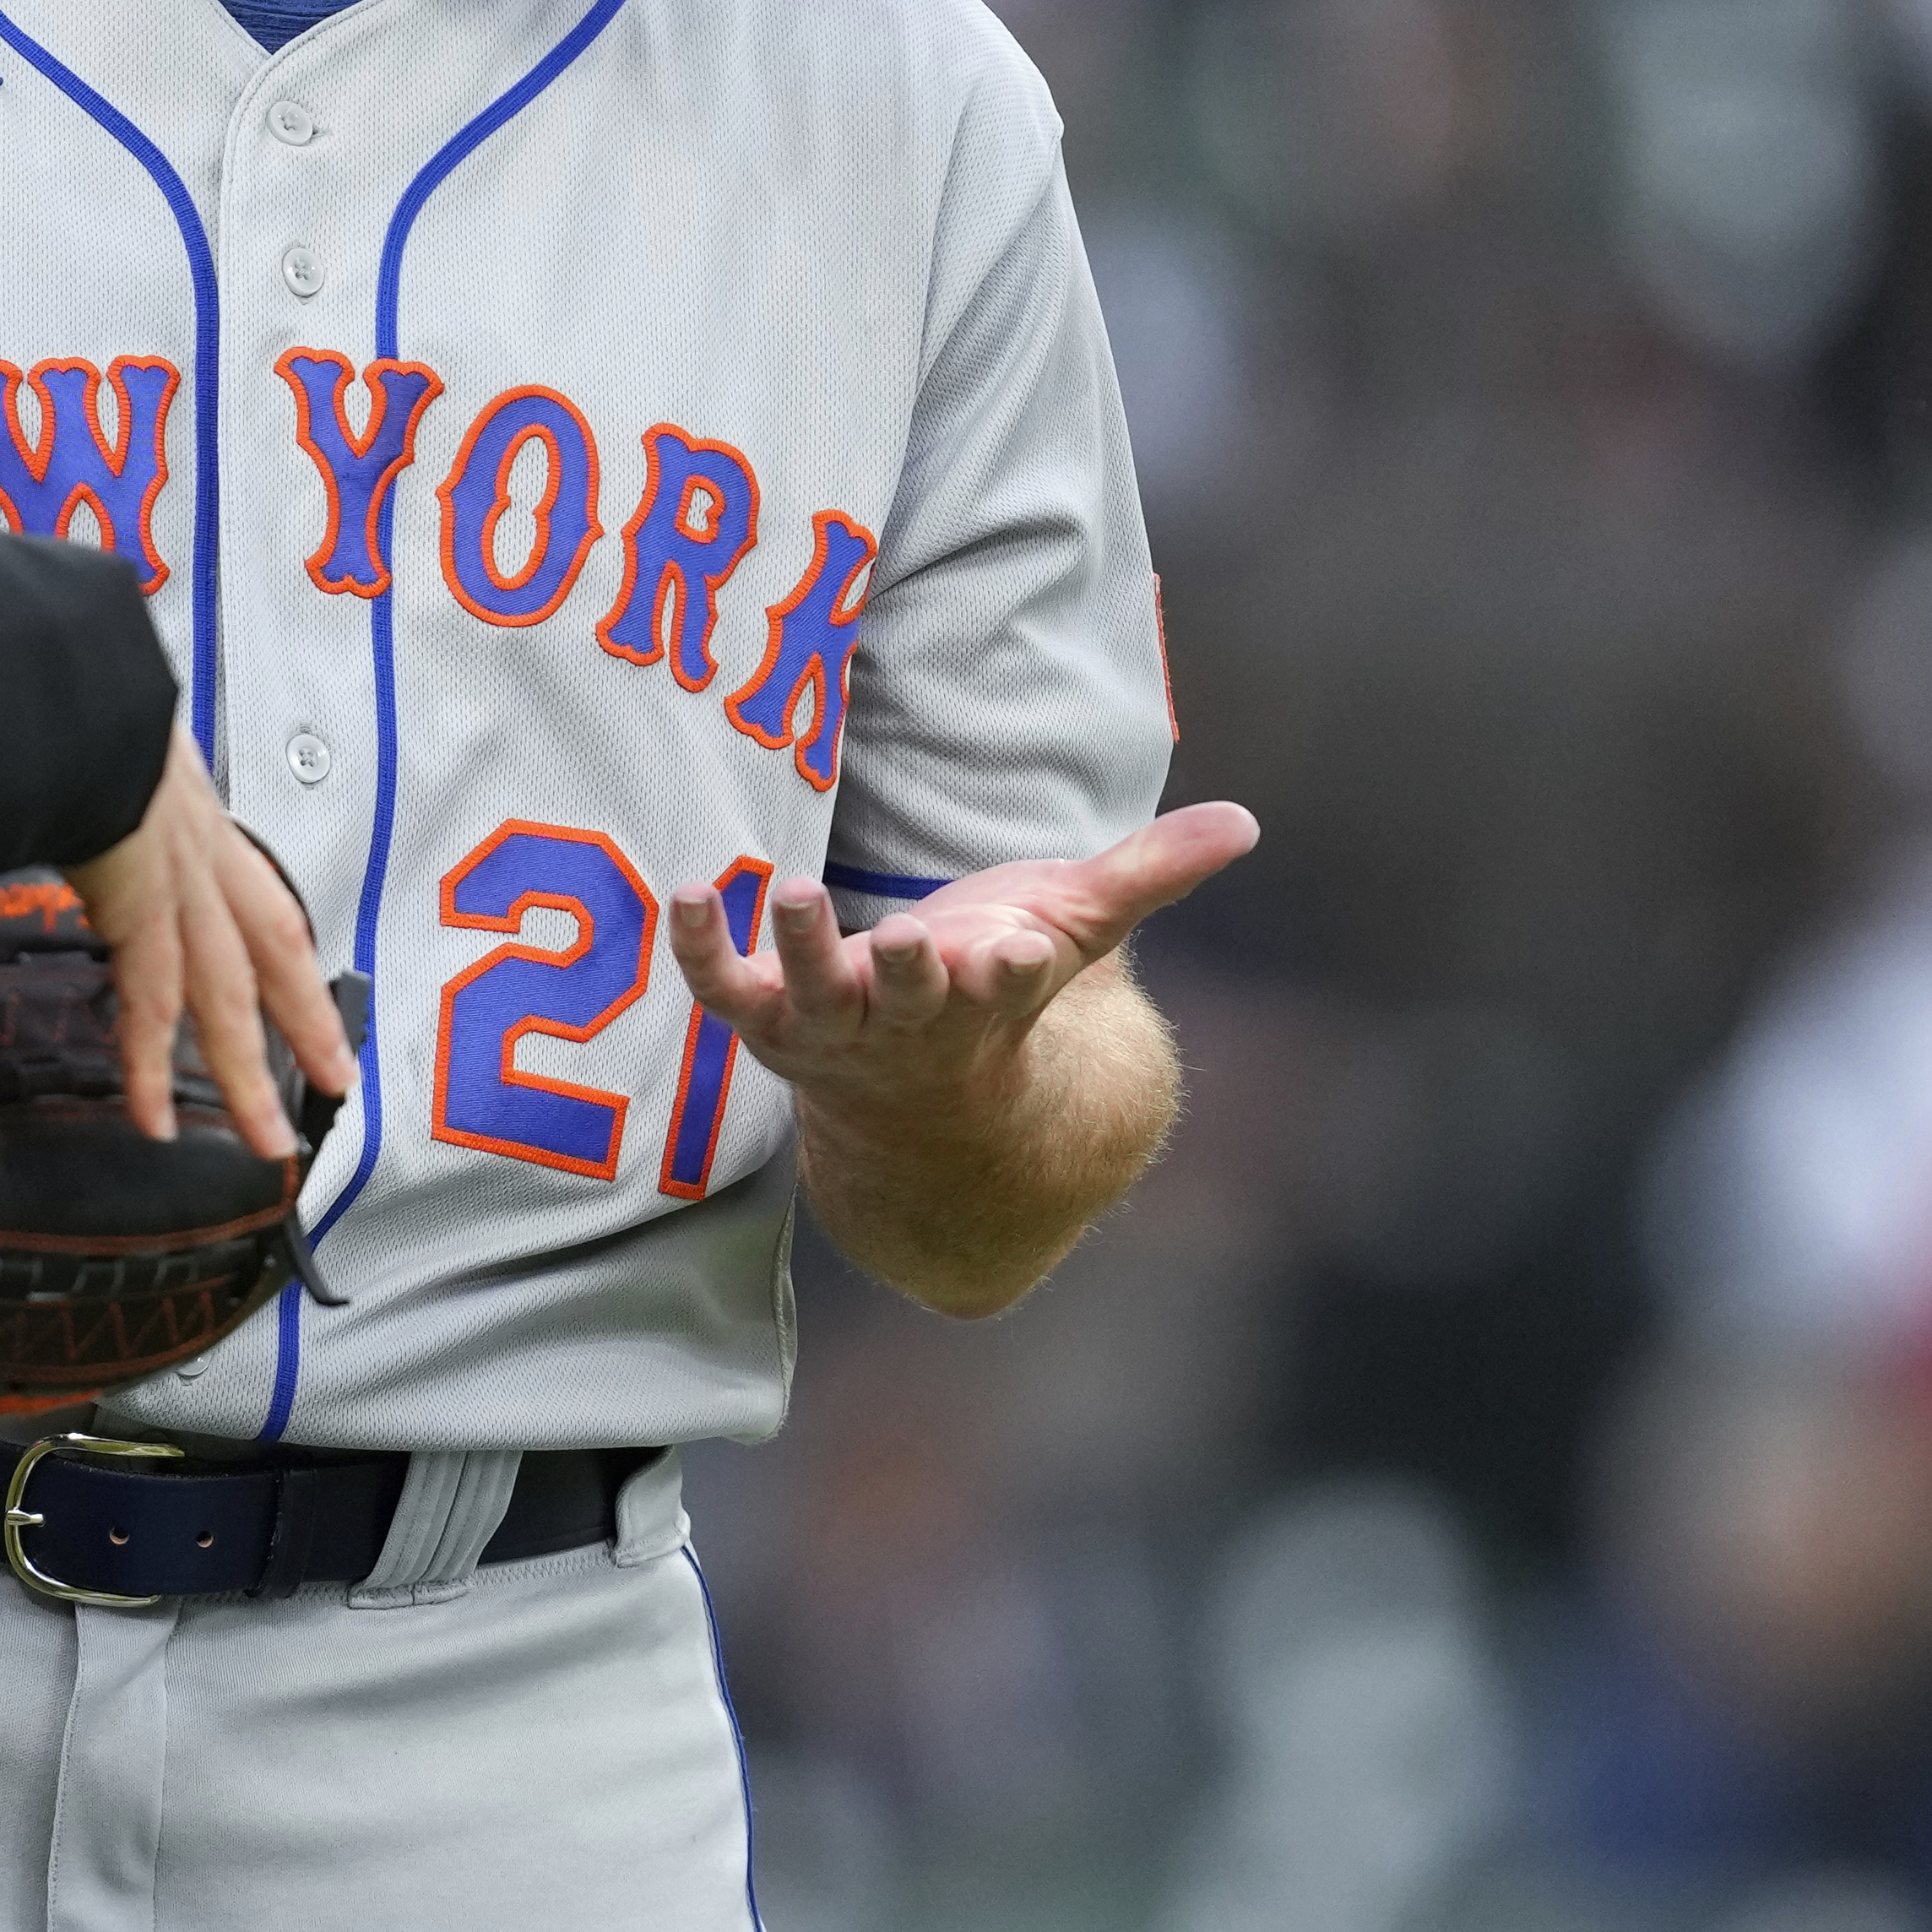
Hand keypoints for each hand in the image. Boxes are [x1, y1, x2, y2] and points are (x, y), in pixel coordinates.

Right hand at [62, 723, 354, 1155]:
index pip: (244, 882)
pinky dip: (152, 1067)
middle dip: (303, 1016)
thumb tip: (57, 763)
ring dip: (246, 1071)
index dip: (276, 939)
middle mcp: (195, 839)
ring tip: (264, 1135)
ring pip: (228, 993)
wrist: (70, 690)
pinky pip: (152, 1005)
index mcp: (182, 798)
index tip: (294, 981)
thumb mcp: (99, 724)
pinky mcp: (141, 908)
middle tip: (332, 1074)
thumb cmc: (70, 696)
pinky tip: (154, 1118)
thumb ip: (91, 760)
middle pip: (270, 945)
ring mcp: (177, 875)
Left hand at [670, 802, 1253, 1135]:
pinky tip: (684, 893)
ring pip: (819, 994)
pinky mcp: (769, 1019)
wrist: (917, 1108)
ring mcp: (834, 1024)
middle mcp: (910, 1018)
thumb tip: (1246, 824)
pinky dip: (703, 952)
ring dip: (805, 947)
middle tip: (909, 939)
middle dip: (913, 973)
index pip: (1009, 986)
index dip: (1012, 969)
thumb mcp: (1073, 928)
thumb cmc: (996, 989)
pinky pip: (726, 991)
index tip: (1019, 952)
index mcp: (989, 996)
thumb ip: (1149, 874)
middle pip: (912, 997)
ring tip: (791, 890)